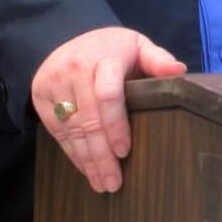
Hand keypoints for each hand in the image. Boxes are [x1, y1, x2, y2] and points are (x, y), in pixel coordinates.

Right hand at [30, 26, 186, 192]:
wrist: (70, 37)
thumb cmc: (113, 48)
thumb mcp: (137, 46)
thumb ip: (158, 60)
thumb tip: (179, 71)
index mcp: (104, 57)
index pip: (108, 95)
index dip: (116, 125)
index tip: (125, 151)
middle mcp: (75, 70)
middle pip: (88, 119)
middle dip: (101, 154)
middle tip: (114, 182)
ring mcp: (55, 83)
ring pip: (72, 130)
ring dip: (87, 160)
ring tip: (103, 183)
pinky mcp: (41, 97)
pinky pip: (58, 132)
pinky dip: (73, 154)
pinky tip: (87, 170)